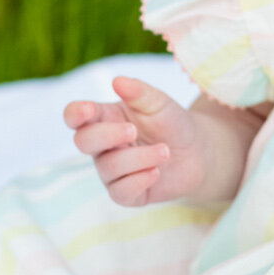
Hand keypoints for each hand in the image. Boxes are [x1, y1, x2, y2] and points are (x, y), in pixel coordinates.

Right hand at [63, 75, 207, 206]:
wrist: (198, 152)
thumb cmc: (172, 123)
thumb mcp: (159, 103)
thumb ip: (139, 92)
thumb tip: (117, 81)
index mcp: (104, 118)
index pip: (75, 116)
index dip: (75, 114)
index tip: (89, 110)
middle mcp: (102, 146)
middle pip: (83, 141)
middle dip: (107, 135)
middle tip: (133, 130)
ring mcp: (111, 171)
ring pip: (108, 167)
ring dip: (140, 158)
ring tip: (165, 151)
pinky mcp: (126, 193)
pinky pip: (120, 191)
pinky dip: (139, 180)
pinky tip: (156, 171)